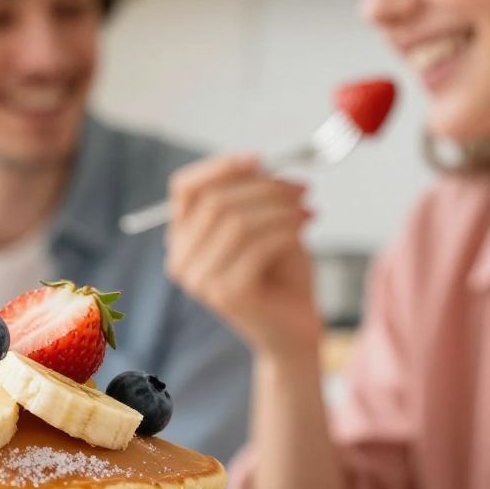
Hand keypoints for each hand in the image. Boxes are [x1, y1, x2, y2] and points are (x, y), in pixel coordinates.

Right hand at [164, 153, 322, 360]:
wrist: (294, 330)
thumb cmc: (281, 275)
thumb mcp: (267, 224)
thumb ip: (255, 196)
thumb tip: (259, 164)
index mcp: (183, 239)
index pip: (185, 190)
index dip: (220, 168)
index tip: (258, 158)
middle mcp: (181, 260)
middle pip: (215, 201)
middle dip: (264, 187)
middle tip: (301, 188)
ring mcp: (200, 280)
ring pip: (236, 221)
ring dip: (280, 208)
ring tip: (308, 209)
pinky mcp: (226, 294)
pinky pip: (257, 245)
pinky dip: (287, 229)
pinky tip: (307, 226)